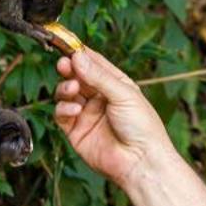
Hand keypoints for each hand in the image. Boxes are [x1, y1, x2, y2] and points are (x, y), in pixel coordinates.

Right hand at [52, 47, 174, 190]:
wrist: (140, 162)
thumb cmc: (142, 127)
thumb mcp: (123, 94)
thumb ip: (98, 76)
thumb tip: (77, 56)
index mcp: (115, 85)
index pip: (94, 63)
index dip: (80, 54)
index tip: (67, 44)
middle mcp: (99, 98)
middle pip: (77, 77)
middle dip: (69, 69)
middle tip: (64, 64)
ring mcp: (87, 114)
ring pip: (66, 94)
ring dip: (65, 88)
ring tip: (72, 89)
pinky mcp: (76, 132)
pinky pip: (62, 115)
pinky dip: (64, 109)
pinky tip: (75, 111)